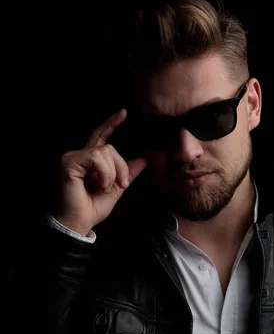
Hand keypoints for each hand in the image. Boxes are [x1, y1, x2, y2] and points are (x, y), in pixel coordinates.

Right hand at [54, 109, 147, 234]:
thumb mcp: (117, 188)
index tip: (124, 112)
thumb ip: (127, 173)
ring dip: (112, 173)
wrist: (82, 220)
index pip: (102, 136)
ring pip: (104, 152)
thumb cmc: (93, 207)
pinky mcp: (69, 162)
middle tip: (121, 185)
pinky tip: (98, 185)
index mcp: (91, 161)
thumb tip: (143, 160)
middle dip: (121, 167)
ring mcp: (73, 157)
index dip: (111, 123)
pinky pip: (96, 158)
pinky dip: (104, 173)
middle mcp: (80, 155)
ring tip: (104, 187)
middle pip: (110, 147)